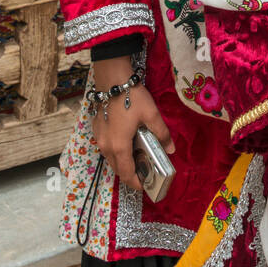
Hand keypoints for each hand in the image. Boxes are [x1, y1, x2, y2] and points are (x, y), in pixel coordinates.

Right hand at [90, 69, 173, 191]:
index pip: (127, 173)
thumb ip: (161, 133)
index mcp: (120, 146)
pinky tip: (126, 144)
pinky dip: (115, 152)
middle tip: (143, 173)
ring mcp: (99, 138)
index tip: (144, 186)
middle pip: (117, 168)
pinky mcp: (96, 129)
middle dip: (129, 174)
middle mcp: (106, 146)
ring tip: (136, 159)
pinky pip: (105, 148)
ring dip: (122, 163)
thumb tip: (171, 149)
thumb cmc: (132, 97)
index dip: (136, 183)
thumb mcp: (151, 114)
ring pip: (110, 159)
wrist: (112, 80)